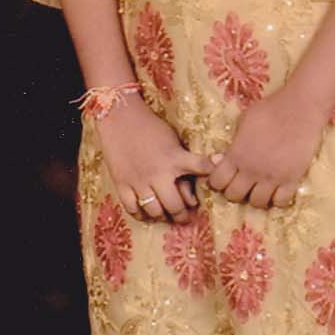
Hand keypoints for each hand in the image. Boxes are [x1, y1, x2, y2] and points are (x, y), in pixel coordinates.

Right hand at [95, 96, 211, 222]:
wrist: (120, 118)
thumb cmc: (150, 127)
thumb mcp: (173, 140)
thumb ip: (184, 159)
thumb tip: (195, 177)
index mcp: (174, 158)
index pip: (201, 167)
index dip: (212, 176)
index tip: (214, 184)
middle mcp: (158, 173)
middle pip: (175, 205)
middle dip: (183, 214)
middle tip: (185, 216)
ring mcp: (139, 181)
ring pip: (154, 211)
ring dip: (163, 216)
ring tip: (166, 215)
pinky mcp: (122, 184)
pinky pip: (132, 208)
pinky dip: (141, 214)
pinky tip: (146, 213)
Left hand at [207, 87, 324, 208]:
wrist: (301, 109)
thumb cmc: (270, 109)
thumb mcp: (244, 121)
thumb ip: (233, 143)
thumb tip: (221, 159)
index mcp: (237, 155)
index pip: (217, 182)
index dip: (217, 181)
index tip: (224, 177)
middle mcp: (251, 170)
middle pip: (234, 196)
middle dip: (235, 191)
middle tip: (242, 183)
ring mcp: (272, 177)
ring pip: (257, 203)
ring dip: (256, 197)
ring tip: (260, 187)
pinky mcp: (292, 179)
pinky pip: (281, 202)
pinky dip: (278, 198)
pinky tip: (278, 189)